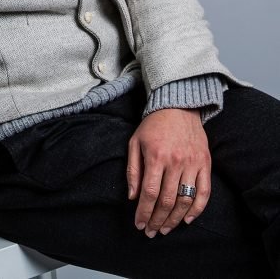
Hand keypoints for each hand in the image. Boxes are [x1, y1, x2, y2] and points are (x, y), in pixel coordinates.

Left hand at [126, 107, 210, 236]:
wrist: (178, 106)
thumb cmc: (153, 125)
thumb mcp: (135, 143)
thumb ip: (133, 170)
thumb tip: (133, 197)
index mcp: (156, 156)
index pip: (149, 193)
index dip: (144, 213)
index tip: (139, 225)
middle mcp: (175, 162)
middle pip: (167, 201)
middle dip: (157, 220)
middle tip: (151, 232)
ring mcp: (193, 163)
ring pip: (185, 200)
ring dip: (175, 219)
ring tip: (165, 229)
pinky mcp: (205, 163)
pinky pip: (204, 192)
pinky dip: (197, 209)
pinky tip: (186, 220)